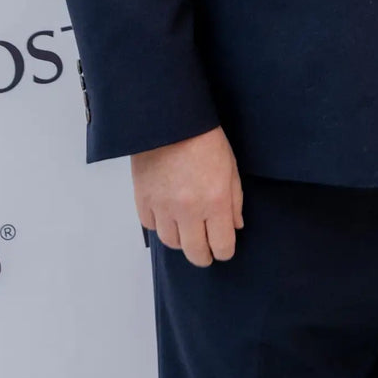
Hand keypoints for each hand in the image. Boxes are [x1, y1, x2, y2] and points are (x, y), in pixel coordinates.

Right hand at [131, 126, 243, 267]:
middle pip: (195, 252)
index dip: (224, 252)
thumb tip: (235, 226)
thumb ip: (235, 201)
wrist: (170, 120)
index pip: (222, 246)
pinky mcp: (143, 200)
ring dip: (181, 241)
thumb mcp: (230, 168)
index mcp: (215, 201)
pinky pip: (151, 226)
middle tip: (206, 253)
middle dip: (203, 256)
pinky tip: (168, 216)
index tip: (223, 250)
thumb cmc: (205, 139)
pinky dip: (160, 225)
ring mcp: (163, 207)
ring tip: (187, 232)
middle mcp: (189, 210)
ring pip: (172, 243)